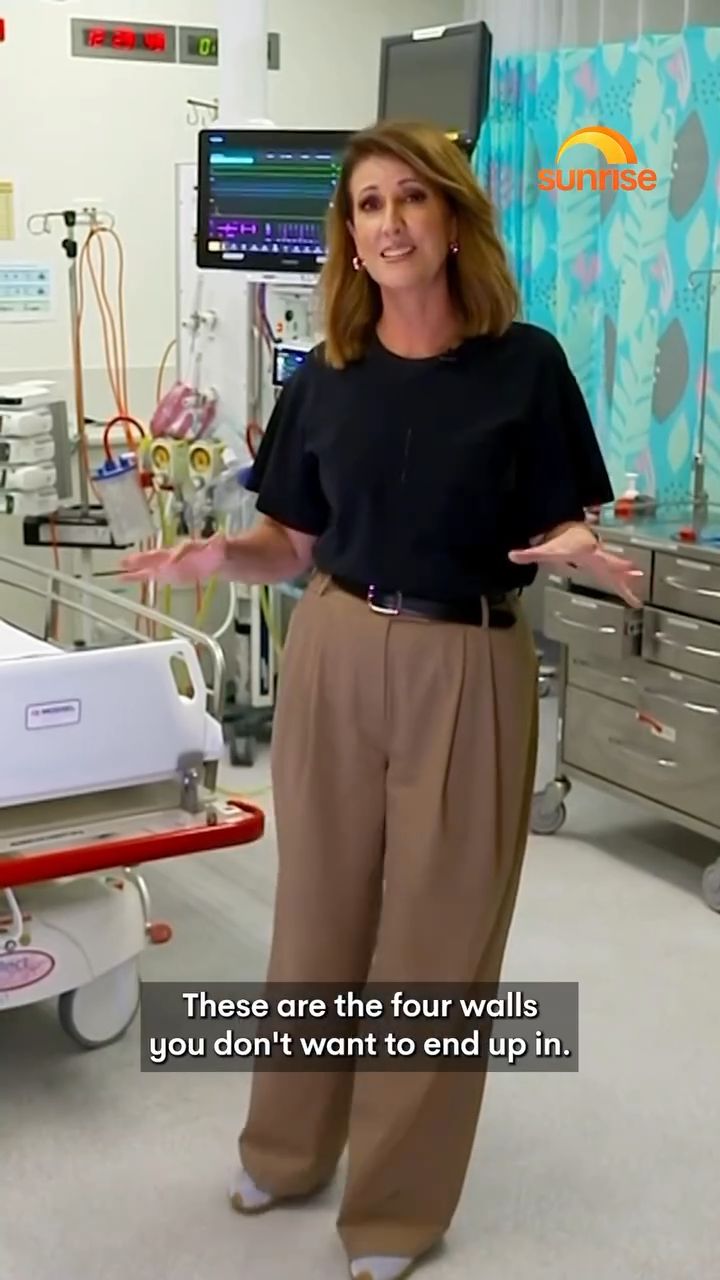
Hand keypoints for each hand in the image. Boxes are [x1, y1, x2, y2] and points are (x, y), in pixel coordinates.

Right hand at [120, 532, 227, 583]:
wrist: (219, 560)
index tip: (170, 564)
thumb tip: (220, 538)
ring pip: (151, 565)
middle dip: (144, 558)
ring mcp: (170, 564)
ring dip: (136, 567)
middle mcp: (177, 554)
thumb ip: (221, 544)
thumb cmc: (221, 552)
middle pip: (160, 555)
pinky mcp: (167, 574)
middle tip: (126, 560)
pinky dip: (137, 577)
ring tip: (119, 568)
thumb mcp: (226, 548)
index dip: (177, 556)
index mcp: (192, 547)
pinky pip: (150, 576)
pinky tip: (124, 578)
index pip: (183, 550)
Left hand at [508, 525, 643, 605]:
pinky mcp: (606, 571)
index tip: (595, 549)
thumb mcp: (545, 550)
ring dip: (628, 580)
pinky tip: (635, 601)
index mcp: (582, 547)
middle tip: (632, 569)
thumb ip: (528, 554)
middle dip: (617, 564)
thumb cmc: (561, 542)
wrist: (574, 533)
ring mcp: (603, 562)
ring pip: (617, 572)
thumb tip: (510, 555)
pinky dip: (627, 591)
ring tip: (639, 587)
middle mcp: (596, 554)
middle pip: (607, 560)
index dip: (589, 549)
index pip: (586, 549)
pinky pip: (618, 581)